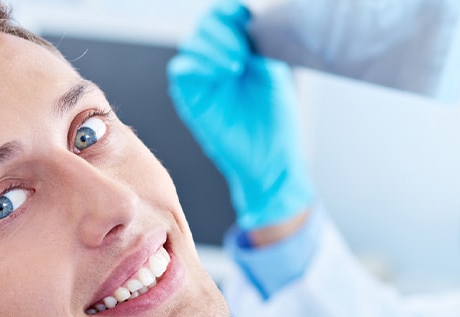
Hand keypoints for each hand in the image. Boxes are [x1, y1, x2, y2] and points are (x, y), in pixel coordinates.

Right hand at [168, 0, 312, 230]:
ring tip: (237, 65)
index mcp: (238, 50)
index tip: (246, 15)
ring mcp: (202, 79)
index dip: (232, 11)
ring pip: (192, 42)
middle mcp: (217, 61)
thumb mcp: (274, 73)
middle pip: (206, 25)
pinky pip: (182, 69)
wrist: (272, 160)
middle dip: (223, 29)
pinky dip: (201, 64)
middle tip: (243, 50)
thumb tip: (252, 19)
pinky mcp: (191, 97)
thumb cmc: (277, 123)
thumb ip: (261, 44)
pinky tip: (224, 72)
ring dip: (214, 46)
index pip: (226, 17)